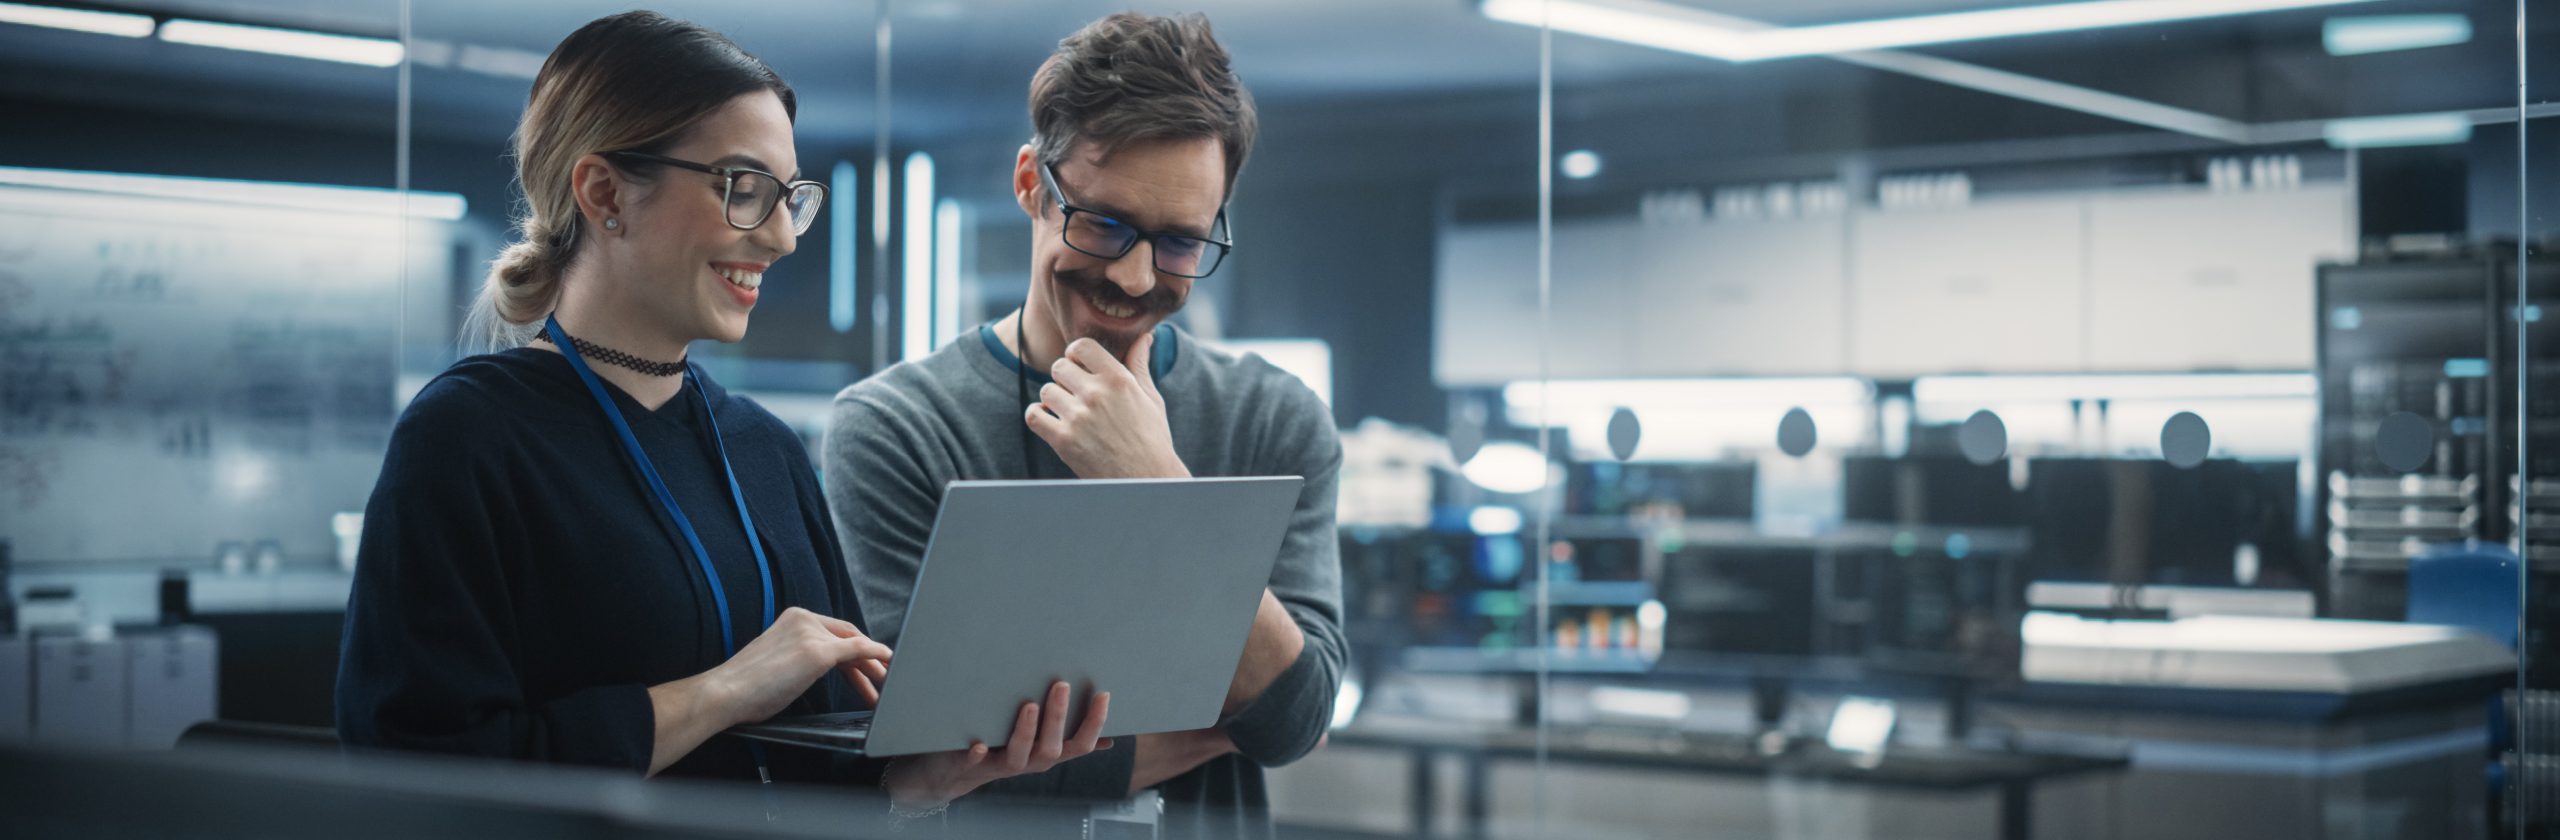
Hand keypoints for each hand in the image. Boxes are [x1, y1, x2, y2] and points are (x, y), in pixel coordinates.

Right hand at [707, 607, 892, 726]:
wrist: (725, 692)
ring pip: (855, 646)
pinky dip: (876, 656)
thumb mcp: (777, 660)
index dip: (853, 650)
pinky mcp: (818, 652)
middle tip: (881, 679)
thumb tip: (815, 670)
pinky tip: (887, 663)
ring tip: (882, 688)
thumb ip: (800, 657)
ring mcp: (811, 634)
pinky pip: (858, 651)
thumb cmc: (744, 686)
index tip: (863, 668)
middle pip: (848, 637)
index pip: (833, 631)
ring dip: (872, 667)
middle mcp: (804, 619)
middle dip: (867, 659)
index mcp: (793, 618)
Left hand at [882, 681, 1113, 808]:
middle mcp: (1030, 762)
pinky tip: (978, 745)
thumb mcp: (1039, 743)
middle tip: (1061, 684)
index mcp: (1048, 753)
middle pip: (1052, 748)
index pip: (1081, 744)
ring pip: (1019, 755)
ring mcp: (1002, 765)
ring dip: (1026, 732)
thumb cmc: (1003, 748)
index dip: (1095, 723)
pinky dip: (978, 754)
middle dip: (1058, 717)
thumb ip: (1068, 738)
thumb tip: (1110, 740)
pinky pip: (976, 763)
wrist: (956, 772)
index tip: (1103, 694)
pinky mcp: (973, 765)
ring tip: (1029, 705)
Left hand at [1025, 333, 1187, 478]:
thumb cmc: (1151, 438)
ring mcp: (1078, 417)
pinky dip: (1039, 416)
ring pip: (1047, 390)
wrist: (1146, 480)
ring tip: (1069, 412)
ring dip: (1054, 400)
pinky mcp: (1063, 440)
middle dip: (1065, 378)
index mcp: (1118, 379)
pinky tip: (1053, 422)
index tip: (1080, 367)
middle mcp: (1096, 394)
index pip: (1081, 346)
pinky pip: (1034, 415)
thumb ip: (1139, 364)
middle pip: (1060, 367)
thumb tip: (1145, 337)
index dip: (1076, 355)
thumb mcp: (1150, 397)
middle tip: (1076, 394)